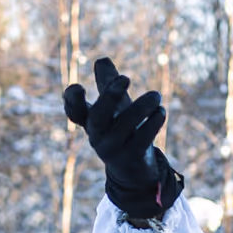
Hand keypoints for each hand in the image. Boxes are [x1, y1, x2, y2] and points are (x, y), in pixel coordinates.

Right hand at [64, 58, 182, 219]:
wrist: (133, 172)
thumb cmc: (122, 132)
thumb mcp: (115, 108)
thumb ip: (108, 85)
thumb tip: (102, 60)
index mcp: (91, 122)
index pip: (74, 111)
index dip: (72, 100)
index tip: (77, 87)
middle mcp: (98, 136)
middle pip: (98, 115)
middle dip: (110, 96)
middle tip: (126, 78)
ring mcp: (113, 149)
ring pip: (125, 126)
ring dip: (142, 107)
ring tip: (156, 95)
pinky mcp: (131, 158)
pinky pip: (142, 139)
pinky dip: (153, 123)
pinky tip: (161, 111)